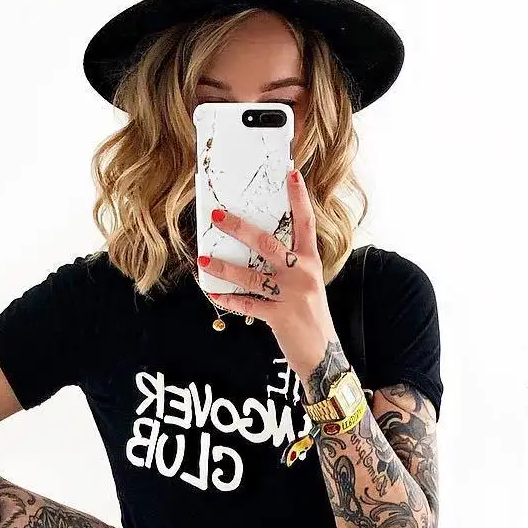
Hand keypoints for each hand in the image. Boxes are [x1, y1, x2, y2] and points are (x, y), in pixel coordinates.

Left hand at [198, 168, 334, 374]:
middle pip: (268, 244)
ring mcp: (290, 296)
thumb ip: (291, 264)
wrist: (323, 353)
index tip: (290, 173)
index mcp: (310, 262)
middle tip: (219, 218)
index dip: (299, 197)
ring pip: (251, 276)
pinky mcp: (279, 316)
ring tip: (205, 260)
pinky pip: (247, 304)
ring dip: (225, 268)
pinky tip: (212, 292)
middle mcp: (302, 274)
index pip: (306, 222)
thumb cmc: (311, 315)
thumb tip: (259, 246)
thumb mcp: (308, 284)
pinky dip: (228, 299)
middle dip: (241, 229)